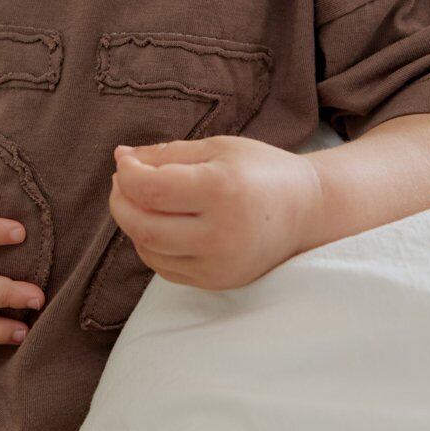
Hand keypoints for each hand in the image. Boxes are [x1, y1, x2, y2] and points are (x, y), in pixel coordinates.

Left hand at [109, 134, 322, 289]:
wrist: (308, 211)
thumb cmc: (261, 171)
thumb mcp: (218, 148)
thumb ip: (167, 153)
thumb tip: (121, 157)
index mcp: (221, 190)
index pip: (150, 189)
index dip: (127, 174)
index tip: (125, 162)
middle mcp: (220, 233)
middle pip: (142, 225)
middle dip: (121, 201)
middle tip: (123, 182)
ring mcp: (219, 264)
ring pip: (149, 250)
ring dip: (134, 224)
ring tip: (143, 200)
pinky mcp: (218, 282)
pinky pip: (166, 268)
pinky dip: (152, 245)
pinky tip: (161, 223)